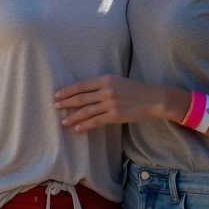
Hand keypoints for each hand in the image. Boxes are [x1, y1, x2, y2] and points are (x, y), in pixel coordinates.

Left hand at [54, 75, 173, 130]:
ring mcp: (110, 104)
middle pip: (81, 98)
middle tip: (56, 107)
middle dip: (66, 103)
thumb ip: (102, 85)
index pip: (81, 85)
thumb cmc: (134, 89)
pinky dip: (85, 125)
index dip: (68, 90)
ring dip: (73, 117)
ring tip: (63, 122)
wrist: (153, 98)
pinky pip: (96, 121)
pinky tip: (78, 129)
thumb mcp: (117, 81)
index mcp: (105, 79)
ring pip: (86, 111)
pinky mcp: (115, 116)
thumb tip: (85, 91)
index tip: (57, 95)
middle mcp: (106, 91)